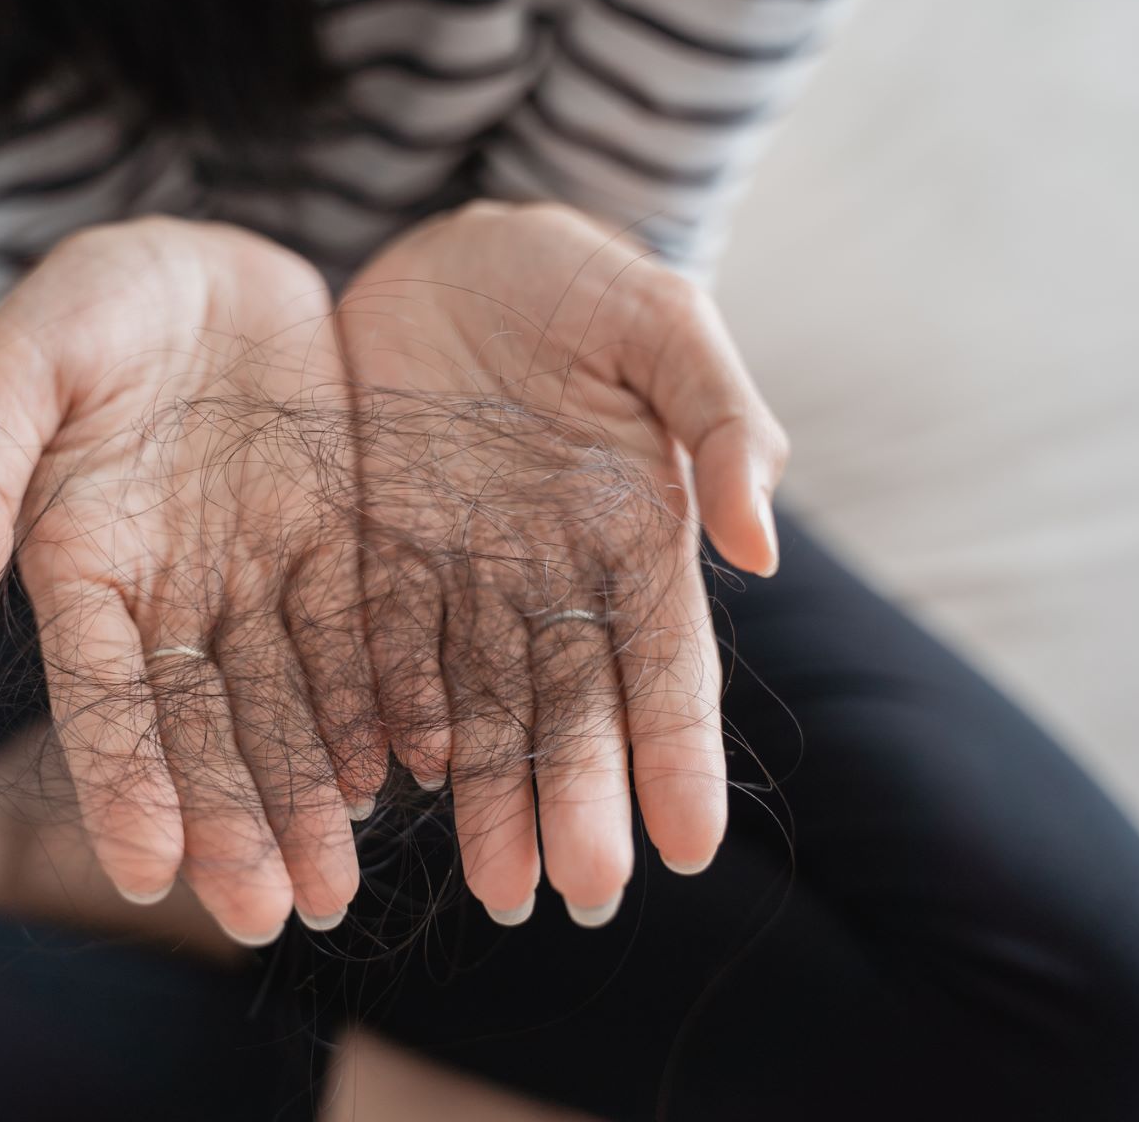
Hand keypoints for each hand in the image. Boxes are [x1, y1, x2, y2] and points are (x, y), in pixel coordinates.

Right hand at [0, 218, 361, 944]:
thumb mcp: (17, 365)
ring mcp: (259, 569)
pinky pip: (360, 629)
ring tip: (338, 880)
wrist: (205, 257)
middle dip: (234, 818)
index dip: (124, 780)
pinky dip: (378, 698)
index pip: (102, 693)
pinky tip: (402, 770)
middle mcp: (173, 589)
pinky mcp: (339, 538)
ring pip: (287, 698)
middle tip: (274, 912)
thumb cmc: (89, 302)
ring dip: (310, 789)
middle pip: (204, 722)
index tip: (149, 870)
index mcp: (82, 561)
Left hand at [336, 200, 788, 923]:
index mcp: (636, 534)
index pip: (666, 664)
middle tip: (574, 891)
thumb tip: (762, 548)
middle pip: (571, 707)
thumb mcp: (661, 323)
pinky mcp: (377, 551)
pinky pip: (382, 646)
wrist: (456, 248)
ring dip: (488, 793)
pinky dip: (389, 715)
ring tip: (494, 884)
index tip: (690, 847)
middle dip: (578, 800)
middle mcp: (553, 576)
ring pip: (477, 704)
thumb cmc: (579, 281)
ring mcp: (462, 573)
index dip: (678, 754)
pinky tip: (392, 780)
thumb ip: (717, 420)